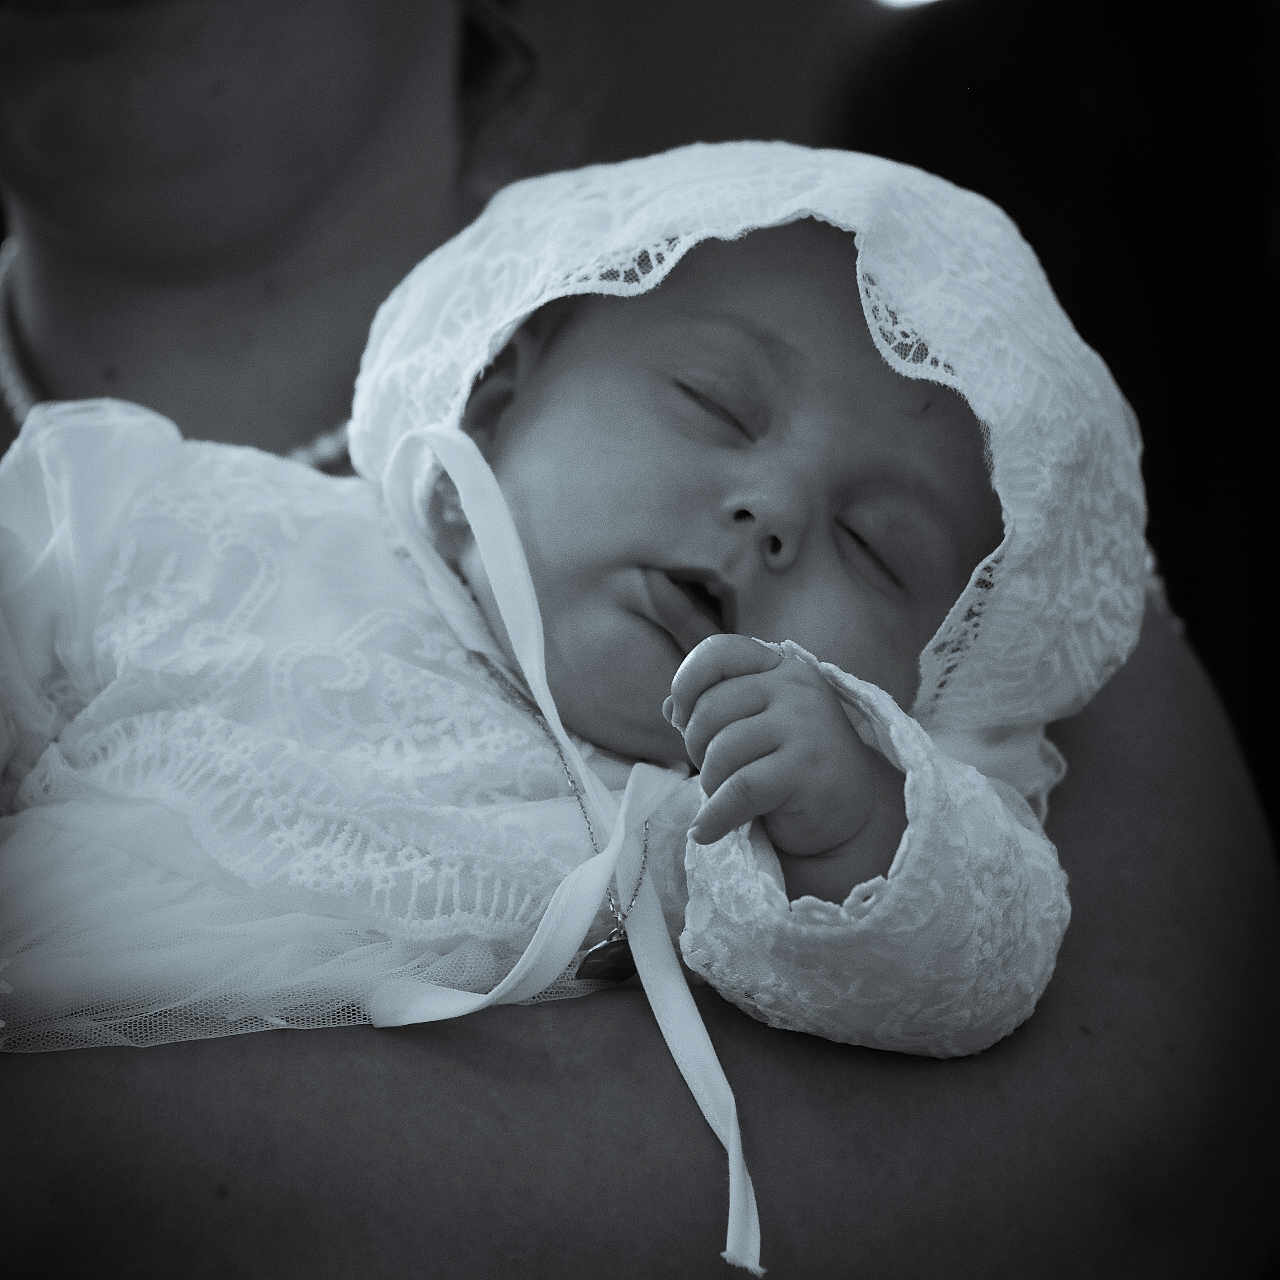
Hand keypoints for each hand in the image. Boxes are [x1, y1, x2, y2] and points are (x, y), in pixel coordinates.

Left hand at [664, 634, 879, 856]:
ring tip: (724, 800)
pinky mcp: (807, 768)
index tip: (683, 719)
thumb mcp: (753, 728)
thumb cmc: (791, 766)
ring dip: (710, 785)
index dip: (687, 683)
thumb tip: (668, 707)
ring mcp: (806, 724)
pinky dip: (715, 816)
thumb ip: (712, 710)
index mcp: (780, 668)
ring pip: (722, 751)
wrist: (848, 814)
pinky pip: (739, 789)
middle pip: (710, 709)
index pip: (718, 652)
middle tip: (714, 773)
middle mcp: (796, 687)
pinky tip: (706, 831)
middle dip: (696, 748)